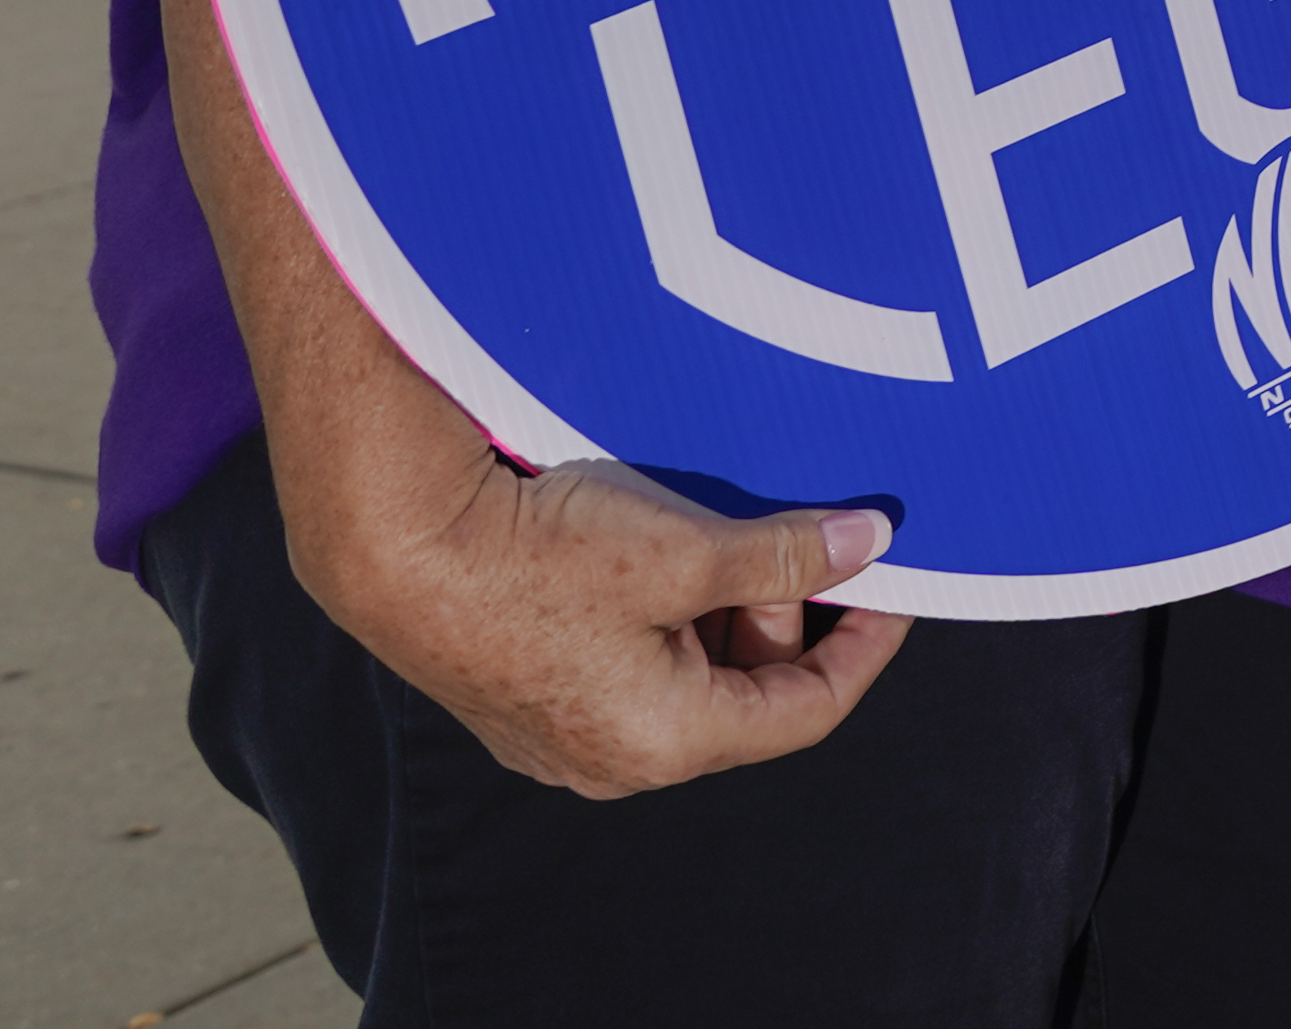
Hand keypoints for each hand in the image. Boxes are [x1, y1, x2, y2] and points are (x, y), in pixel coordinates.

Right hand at [270, 400, 910, 797]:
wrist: (394, 547)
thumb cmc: (537, 555)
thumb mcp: (684, 548)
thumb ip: (784, 554)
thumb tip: (870, 543)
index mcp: (667, 741)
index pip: (808, 708)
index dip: (865, 643)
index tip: (896, 583)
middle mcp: (616, 761)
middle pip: (746, 689)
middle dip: (780, 607)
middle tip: (781, 530)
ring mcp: (567, 737)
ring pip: (689, 672)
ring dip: (721, 604)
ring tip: (713, 529)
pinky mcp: (531, 700)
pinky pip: (632, 663)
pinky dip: (668, 610)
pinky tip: (661, 544)